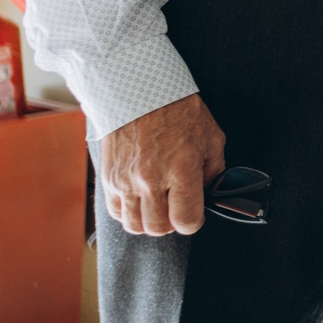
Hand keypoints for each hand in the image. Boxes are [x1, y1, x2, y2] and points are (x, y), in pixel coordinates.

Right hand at [100, 93, 225, 235]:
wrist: (140, 94)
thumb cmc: (178, 113)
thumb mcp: (211, 137)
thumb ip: (214, 169)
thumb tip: (209, 192)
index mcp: (181, 170)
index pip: (185, 220)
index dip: (193, 222)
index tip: (194, 215)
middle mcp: (151, 180)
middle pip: (158, 228)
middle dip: (171, 224)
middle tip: (176, 208)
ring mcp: (126, 181)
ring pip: (134, 225)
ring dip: (148, 221)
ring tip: (157, 205)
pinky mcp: (108, 179)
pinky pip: (115, 212)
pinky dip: (128, 213)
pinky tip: (139, 199)